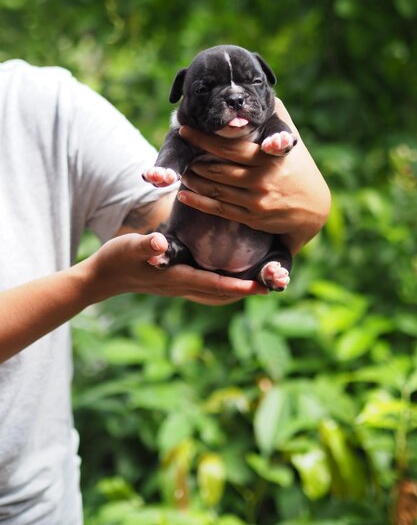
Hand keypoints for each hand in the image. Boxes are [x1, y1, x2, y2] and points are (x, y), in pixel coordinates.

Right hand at [85, 232, 266, 304]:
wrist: (102, 277)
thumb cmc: (116, 259)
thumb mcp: (129, 248)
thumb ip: (145, 246)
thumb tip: (160, 243)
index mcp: (176, 277)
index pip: (212, 284)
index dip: (237, 286)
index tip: (260, 285)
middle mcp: (182, 285)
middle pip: (220, 293)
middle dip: (246, 290)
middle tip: (272, 285)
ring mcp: (179, 286)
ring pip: (215, 292)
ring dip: (238, 290)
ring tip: (260, 282)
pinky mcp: (176, 281)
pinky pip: (206, 287)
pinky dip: (223, 285)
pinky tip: (231, 275)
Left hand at [177, 99, 330, 253]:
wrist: (314, 209)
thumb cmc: (299, 168)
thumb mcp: (293, 140)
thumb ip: (277, 116)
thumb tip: (263, 90)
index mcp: (268, 158)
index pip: (228, 147)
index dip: (203, 139)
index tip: (184, 129)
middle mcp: (261, 180)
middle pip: (217, 170)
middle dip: (195, 161)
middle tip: (182, 151)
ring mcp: (255, 201)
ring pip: (215, 190)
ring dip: (194, 180)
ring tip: (183, 171)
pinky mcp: (252, 219)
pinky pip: (219, 210)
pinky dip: (198, 202)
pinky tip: (184, 195)